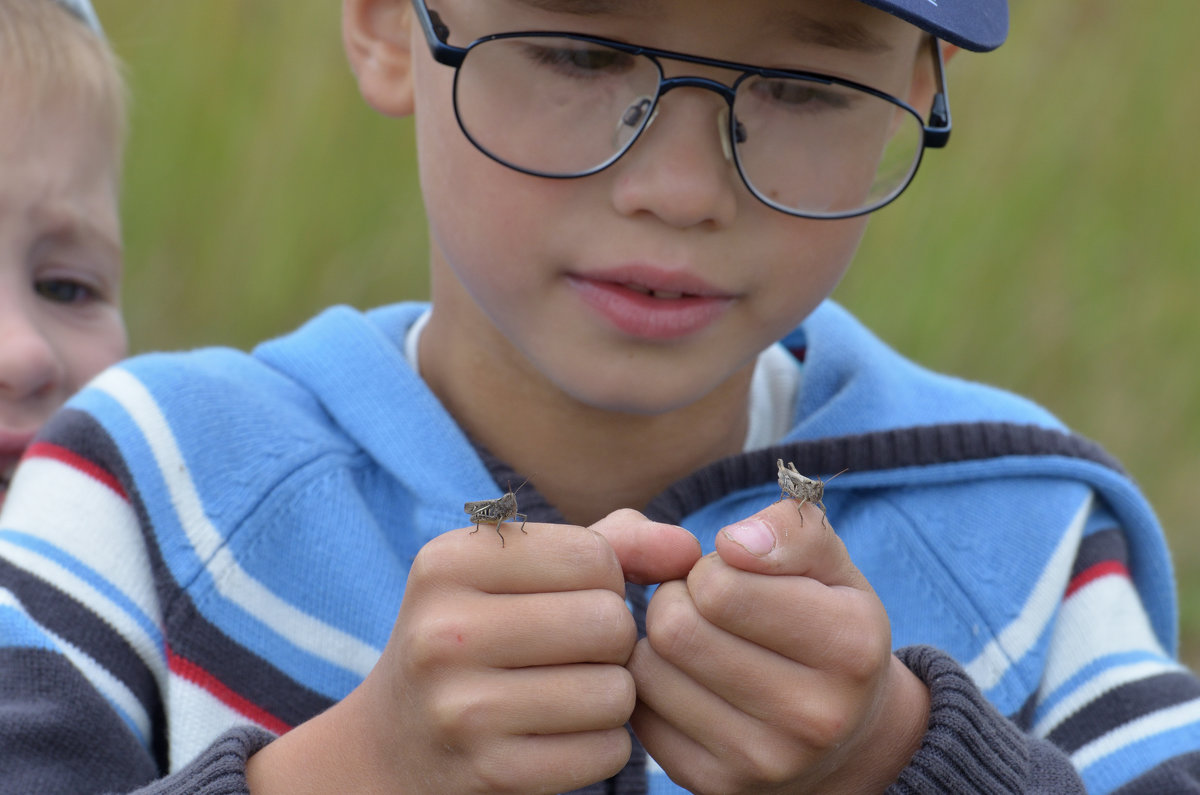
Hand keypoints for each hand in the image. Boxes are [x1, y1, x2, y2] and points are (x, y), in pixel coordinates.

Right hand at [248, 514, 698, 794]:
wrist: (394, 745)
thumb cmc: (481, 637)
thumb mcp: (519, 574)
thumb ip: (612, 543)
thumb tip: (688, 551)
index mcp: (450, 561)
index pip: (594, 556)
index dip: (605, 582)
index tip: (568, 601)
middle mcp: (444, 631)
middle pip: (609, 622)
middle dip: (613, 641)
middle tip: (578, 653)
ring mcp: (461, 708)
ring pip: (615, 692)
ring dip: (613, 697)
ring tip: (572, 693)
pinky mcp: (490, 773)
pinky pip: (607, 752)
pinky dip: (603, 746)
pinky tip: (564, 736)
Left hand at [628, 499, 930, 793]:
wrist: (842, 733)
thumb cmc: (825, 621)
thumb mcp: (827, 564)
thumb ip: (789, 529)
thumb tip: (733, 543)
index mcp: (848, 646)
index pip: (720, 586)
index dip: (709, 567)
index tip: (731, 577)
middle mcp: (814, 716)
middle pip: (676, 629)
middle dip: (676, 599)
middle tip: (704, 607)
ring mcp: (765, 761)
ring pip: (649, 671)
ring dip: (658, 642)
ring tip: (696, 640)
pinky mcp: (717, 787)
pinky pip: (640, 715)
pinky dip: (651, 686)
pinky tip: (686, 680)